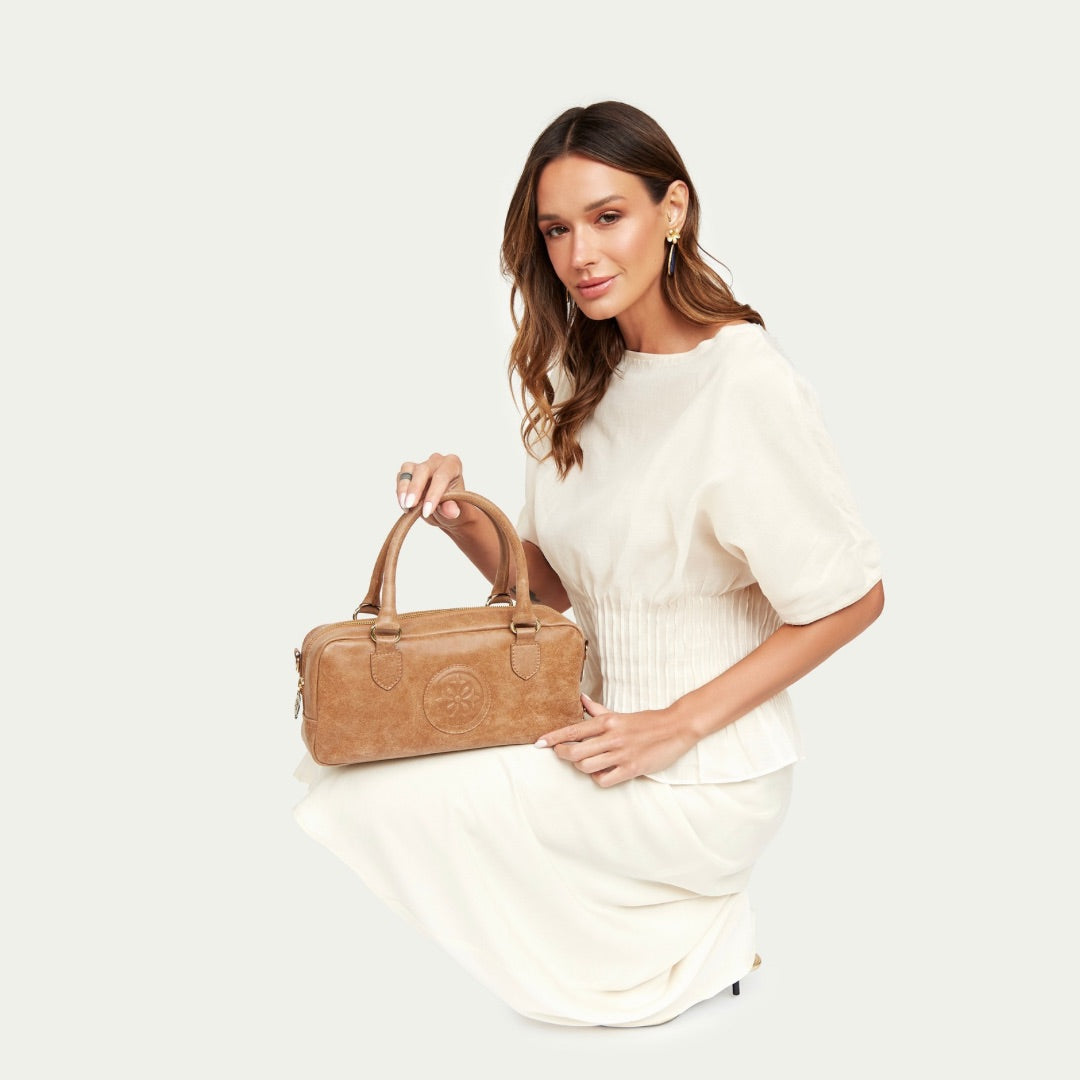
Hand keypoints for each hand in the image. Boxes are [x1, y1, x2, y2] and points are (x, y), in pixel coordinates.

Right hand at [396, 453, 467, 526]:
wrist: (444, 509)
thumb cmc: (452, 506)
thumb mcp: (455, 511)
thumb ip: (452, 509)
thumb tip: (451, 511)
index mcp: (453, 465)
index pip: (442, 476)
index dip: (434, 493)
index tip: (427, 510)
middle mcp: (437, 461)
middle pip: (423, 470)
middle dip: (415, 488)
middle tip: (410, 505)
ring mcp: (421, 464)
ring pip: (408, 469)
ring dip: (404, 488)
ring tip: (405, 506)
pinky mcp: (408, 471)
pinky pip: (400, 477)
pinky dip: (400, 491)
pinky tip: (404, 505)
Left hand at [535, 693, 697, 786]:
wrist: (676, 727)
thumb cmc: (647, 721)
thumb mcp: (620, 714)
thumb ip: (598, 711)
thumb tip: (581, 699)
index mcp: (607, 721)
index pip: (573, 730)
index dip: (553, 738)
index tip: (538, 743)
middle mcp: (612, 737)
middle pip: (574, 751)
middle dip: (562, 754)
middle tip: (560, 754)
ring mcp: (621, 754)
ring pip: (586, 766)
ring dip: (580, 767)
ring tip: (584, 763)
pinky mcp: (632, 768)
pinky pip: (604, 779)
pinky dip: (598, 778)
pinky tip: (601, 772)